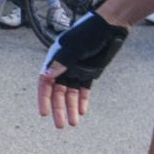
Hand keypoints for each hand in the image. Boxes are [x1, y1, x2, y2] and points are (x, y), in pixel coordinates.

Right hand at [38, 11, 129, 128]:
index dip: (43, 98)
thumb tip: (47, 75)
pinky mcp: (89, 73)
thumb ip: (61, 62)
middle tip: (60, 124)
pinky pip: (83, 90)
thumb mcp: (73, 48)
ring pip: (71, 94)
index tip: (44, 113)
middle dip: (59, 108)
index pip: (45, 83)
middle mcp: (63, 67)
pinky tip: (82, 111)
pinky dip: (82, 101)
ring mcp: (76, 71)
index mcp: (55, 60)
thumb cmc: (89, 33)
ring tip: (73, 123)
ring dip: (71, 108)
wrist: (109, 28)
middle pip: (58, 92)